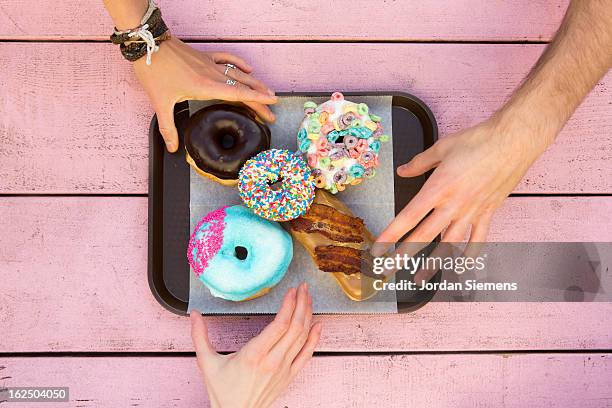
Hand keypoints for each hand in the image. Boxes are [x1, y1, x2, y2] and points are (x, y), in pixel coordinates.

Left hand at [134, 36, 277, 151]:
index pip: (238, 94)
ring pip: (239, 73)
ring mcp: (210, 63)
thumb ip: (168, 127)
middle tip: (272, 113)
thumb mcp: (160, 102)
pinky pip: (228, 59)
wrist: (147, 43)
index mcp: (205, 86)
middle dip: (260, 99)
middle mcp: (212, 74)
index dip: (257, 99)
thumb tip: (172, 147)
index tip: (272, 103)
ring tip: (268, 92)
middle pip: (243, 87)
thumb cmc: (154, 70)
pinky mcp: (204, 56)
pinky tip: (248, 68)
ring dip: (255, 83)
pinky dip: (240, 64)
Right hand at [190, 283, 321, 407]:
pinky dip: (314, 339)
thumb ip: (200, 336)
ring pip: (302, 338)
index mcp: (254, 355)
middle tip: (302, 288)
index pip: (279, 325)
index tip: (291, 291)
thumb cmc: (223, 392)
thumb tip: (194, 315)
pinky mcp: (289, 376)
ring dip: (307, 316)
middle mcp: (272, 361)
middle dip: (301, 304)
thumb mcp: (207, 362)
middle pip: (295, 327)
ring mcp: (283, 369)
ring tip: (308, 299)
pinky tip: (318, 325)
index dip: (289, 305)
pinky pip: (307, 354)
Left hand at [375, 116, 549, 252]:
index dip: (391, 235)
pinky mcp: (488, 212)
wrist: (514, 140)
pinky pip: (478, 239)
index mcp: (438, 188)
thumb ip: (419, 163)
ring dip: (433, 263)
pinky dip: (471, 255)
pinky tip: (463, 268)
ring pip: (449, 244)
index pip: (408, 217)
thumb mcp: (441, 148)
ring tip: (420, 278)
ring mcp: (472, 211)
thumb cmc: (480, 141)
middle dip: (404, 255)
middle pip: (424, 236)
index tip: (378, 248)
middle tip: (389, 269)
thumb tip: (403, 170)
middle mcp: (453, 204)